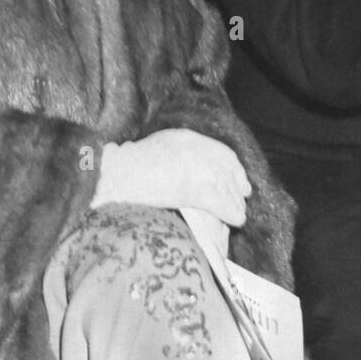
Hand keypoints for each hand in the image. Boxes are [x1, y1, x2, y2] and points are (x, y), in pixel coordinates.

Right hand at [93, 129, 251, 227]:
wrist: (117, 176)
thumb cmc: (127, 168)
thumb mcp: (157, 149)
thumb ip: (176, 154)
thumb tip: (187, 171)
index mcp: (187, 139)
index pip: (221, 153)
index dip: (234, 168)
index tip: (241, 180)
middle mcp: (198, 150)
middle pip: (228, 169)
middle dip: (238, 185)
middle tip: (244, 197)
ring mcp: (198, 169)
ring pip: (227, 187)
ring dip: (235, 202)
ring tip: (239, 214)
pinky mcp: (195, 190)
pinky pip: (222, 203)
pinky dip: (231, 212)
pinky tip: (236, 220)